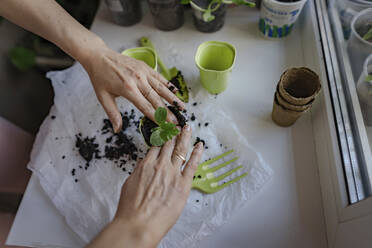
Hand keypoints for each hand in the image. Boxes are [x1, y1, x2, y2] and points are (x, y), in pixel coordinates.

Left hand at [82, 44, 184, 132]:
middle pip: (156, 99)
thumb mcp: (103, 97)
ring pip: (161, 88)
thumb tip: (117, 129)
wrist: (99, 56)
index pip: (145, 106)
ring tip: (182, 107)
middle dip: (167, 111)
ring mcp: (143, 72)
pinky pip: (159, 77)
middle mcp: (138, 80)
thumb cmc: (100, 77)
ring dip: (173, 98)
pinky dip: (168, 84)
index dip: (156, 117)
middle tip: (176, 121)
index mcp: (128, 89)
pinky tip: (176, 91)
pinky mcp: (145, 66)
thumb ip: (113, 114)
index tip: (165, 125)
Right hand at [87, 125, 203, 247]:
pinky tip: (200, 145)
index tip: (163, 131)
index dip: (160, 137)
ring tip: (188, 127)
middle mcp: (160, 165)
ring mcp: (173, 173)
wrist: (138, 224)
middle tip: (176, 124)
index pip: (155, 146)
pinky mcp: (183, 184)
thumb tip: (143, 162)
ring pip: (180, 150)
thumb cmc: (131, 208)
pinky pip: (192, 164)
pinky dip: (197, 153)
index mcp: (146, 164)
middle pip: (168, 144)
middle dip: (173, 132)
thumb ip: (138, 170)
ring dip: (185, 136)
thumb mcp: (129, 184)